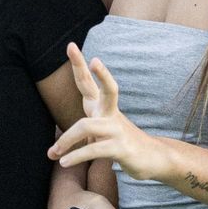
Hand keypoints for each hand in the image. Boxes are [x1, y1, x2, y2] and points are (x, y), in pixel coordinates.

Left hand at [48, 44, 172, 182]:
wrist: (154, 158)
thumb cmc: (121, 144)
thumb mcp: (101, 133)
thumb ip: (80, 138)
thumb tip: (54, 151)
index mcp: (104, 107)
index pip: (89, 82)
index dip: (79, 65)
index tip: (70, 46)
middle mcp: (110, 113)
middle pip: (100, 88)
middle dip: (84, 68)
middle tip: (72, 48)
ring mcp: (117, 129)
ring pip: (86, 126)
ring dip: (66, 141)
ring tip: (53, 153)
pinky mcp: (120, 148)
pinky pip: (94, 149)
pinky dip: (76, 156)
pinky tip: (64, 162)